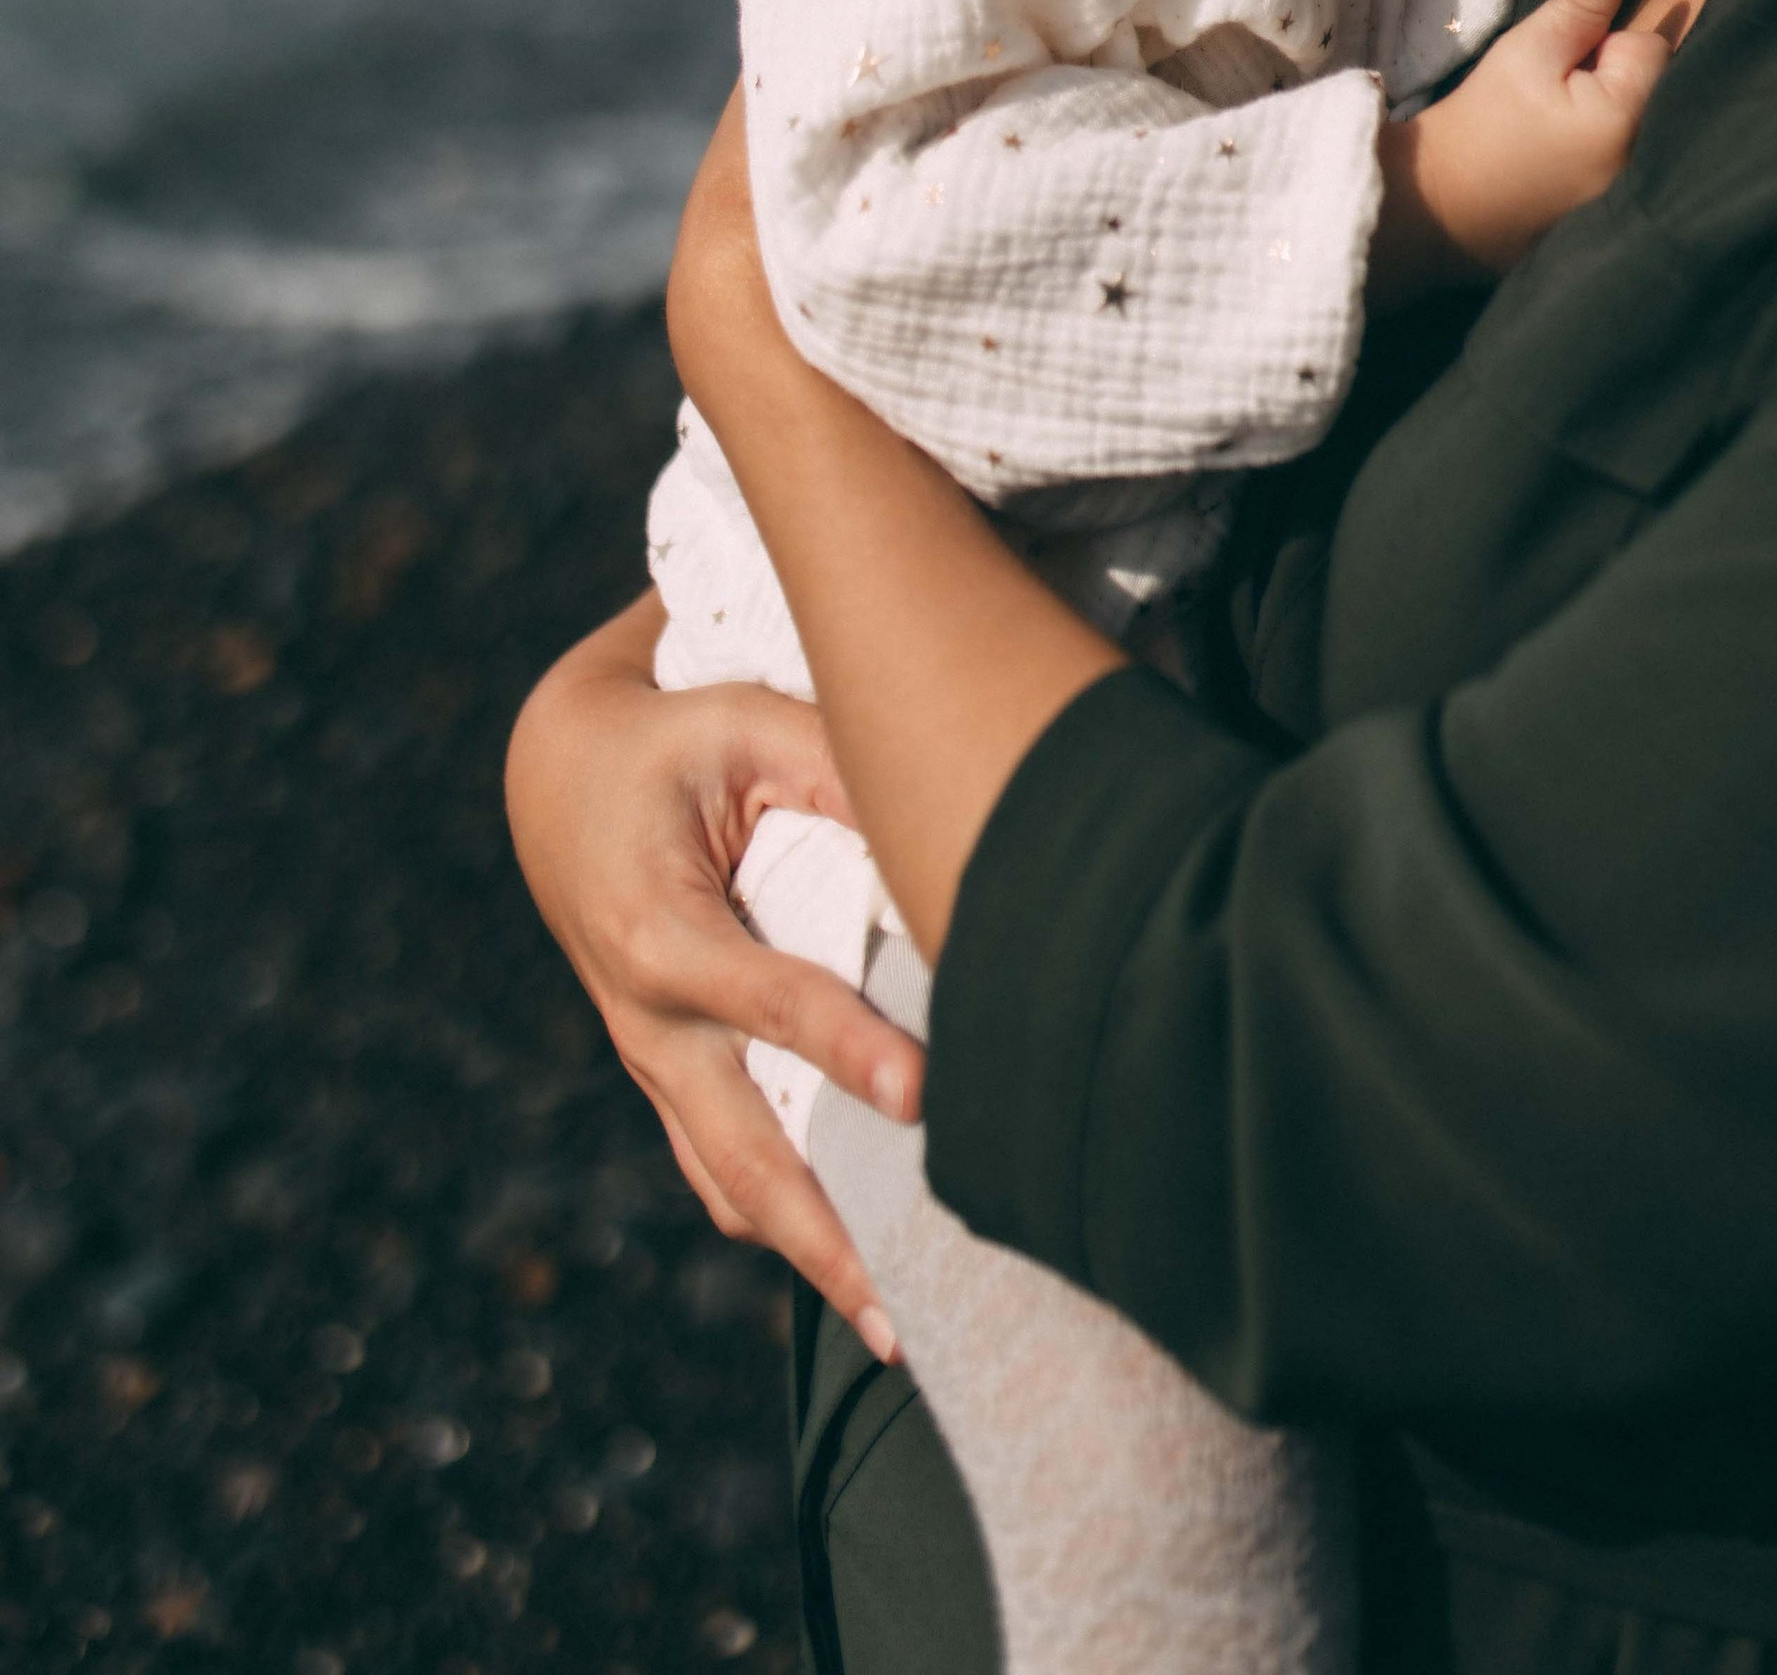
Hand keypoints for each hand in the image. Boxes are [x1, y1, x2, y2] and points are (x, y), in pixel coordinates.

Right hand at [504, 595, 925, 1353]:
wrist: (558, 779)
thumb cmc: (667, 743)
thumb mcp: (742, 724)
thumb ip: (836, 767)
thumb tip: (941, 826)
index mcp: (657, 932)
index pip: (768, 1002)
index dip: (848, 1049)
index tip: (925, 1096)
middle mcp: (649, 1022)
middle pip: (741, 1154)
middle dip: (825, 1236)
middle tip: (908, 1308)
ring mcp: (656, 1062)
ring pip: (731, 1185)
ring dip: (811, 1256)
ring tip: (900, 1329)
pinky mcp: (672, 1077)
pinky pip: (725, 1167)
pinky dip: (786, 1220)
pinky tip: (863, 1264)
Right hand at [1372, 0, 1670, 297]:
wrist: (1440, 207)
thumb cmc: (1481, 122)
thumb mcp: (1527, 50)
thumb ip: (1581, 3)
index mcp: (1626, 119)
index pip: (1652, 48)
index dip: (1607, 43)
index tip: (1564, 65)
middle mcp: (1643, 163)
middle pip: (1656, 89)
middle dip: (1616, 78)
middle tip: (1559, 95)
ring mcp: (1631, 196)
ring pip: (1645, 124)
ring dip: (1613, 114)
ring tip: (1558, 127)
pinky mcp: (1614, 215)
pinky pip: (1630, 162)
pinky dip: (1605, 152)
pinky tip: (1563, 158)